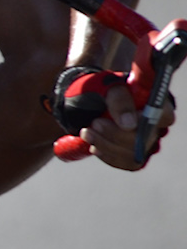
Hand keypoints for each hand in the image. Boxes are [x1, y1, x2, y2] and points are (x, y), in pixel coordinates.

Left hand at [51, 66, 172, 169]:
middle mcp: (155, 124)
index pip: (163, 116)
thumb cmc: (100, 88)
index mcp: (155, 103)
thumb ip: (119, 100)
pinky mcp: (135, 153)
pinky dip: (108, 156)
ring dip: (107, 146)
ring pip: (135, 154)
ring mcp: (146, 141)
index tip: (118, 119)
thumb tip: (129, 125)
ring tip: (87, 133)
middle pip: (146, 140)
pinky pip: (127, 163)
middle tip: (95, 123)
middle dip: (116, 134)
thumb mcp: (106, 85)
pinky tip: (94, 146)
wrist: (85, 101)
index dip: (143, 121)